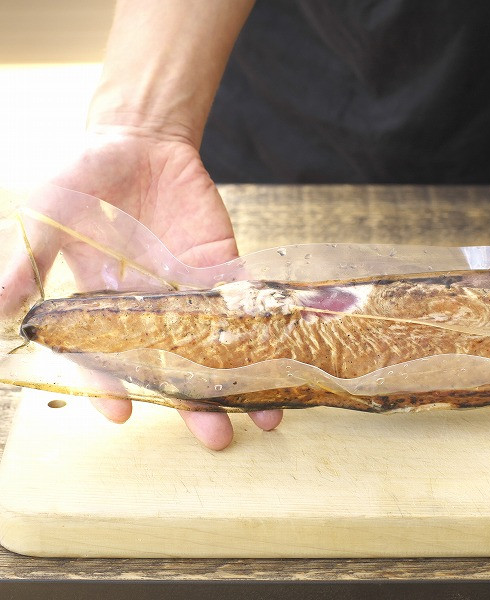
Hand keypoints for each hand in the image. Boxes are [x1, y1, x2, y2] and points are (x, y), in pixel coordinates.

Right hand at [4, 130, 281, 449]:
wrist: (136, 138)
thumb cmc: (82, 177)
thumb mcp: (45, 218)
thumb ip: (26, 263)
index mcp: (103, 306)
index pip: (109, 360)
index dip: (114, 388)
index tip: (123, 417)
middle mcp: (150, 307)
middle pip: (176, 366)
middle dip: (196, 403)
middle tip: (216, 440)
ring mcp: (189, 288)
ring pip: (216, 344)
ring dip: (242, 379)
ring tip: (268, 416)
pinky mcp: (222, 264)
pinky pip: (243, 301)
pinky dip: (264, 329)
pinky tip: (283, 356)